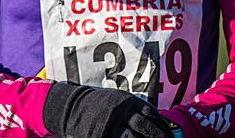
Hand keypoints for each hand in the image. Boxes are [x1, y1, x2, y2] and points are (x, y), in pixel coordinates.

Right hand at [43, 82, 172, 137]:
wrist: (72, 106)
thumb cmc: (102, 106)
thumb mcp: (119, 101)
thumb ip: (136, 110)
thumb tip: (159, 125)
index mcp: (127, 101)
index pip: (151, 114)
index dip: (162, 128)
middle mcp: (119, 112)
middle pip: (144, 127)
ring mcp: (109, 125)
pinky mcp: (99, 135)